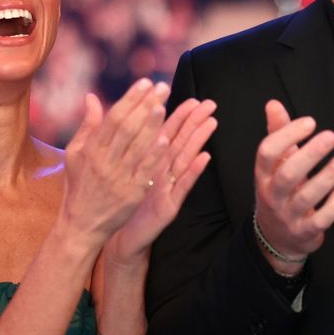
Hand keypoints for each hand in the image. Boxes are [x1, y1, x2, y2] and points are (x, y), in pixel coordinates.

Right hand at [61, 78, 171, 243]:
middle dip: (144, 105)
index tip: (145, 83)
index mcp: (91, 150)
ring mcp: (117, 179)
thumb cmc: (80, 186)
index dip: (130, 99)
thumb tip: (91, 97)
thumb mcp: (75, 155)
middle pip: (127, 128)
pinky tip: (165, 140)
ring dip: (151, 125)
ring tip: (163, 105)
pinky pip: (144, 172)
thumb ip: (87, 125)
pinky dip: (154, 156)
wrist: (81, 225)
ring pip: (136, 147)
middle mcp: (103, 162)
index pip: (113, 118)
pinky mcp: (130, 195)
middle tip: (162, 87)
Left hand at [105, 97, 217, 265]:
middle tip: (210, 103)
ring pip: (185, 159)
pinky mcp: (170, 206)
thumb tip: (128, 121)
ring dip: (199, 141)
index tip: (191, 98)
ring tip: (211, 122)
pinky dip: (194, 172)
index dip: (179, 115)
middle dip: (195, 122)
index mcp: (151, 161)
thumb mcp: (126, 172)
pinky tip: (205, 158)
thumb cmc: (124, 203)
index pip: (166, 133)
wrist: (121, 236)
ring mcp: (169, 188)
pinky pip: (183, 186)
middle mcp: (163, 172)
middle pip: (180, 142)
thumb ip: (128, 147)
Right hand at [253, 100, 333, 272]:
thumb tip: (273, 104)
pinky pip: (320, 219)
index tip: (310, 122)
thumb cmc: (280, 192)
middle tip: (331, 136)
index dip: (287, 135)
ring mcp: (288, 215)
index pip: (267, 152)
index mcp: (263, 175)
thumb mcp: (275, 165)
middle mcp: (272, 195)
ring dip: (328, 176)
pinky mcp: (305, 232)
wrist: (278, 237)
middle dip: (310, 154)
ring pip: (307, 196)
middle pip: (288, 174)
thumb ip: (277, 134)